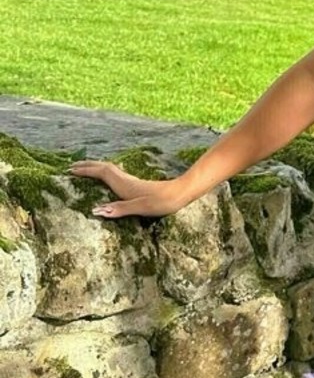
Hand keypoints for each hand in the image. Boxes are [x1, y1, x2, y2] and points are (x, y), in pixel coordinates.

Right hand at [68, 161, 190, 218]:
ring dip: (95, 168)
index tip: (69, 170)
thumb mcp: (140, 208)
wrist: (181, 194)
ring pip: (109, 170)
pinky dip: (105, 174)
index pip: (100, 172)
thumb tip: (95, 211)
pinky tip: (107, 179)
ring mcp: (131, 182)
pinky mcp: (137, 185)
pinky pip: (114, 175)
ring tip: (84, 170)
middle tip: (71, 166)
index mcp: (124, 184)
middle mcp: (126, 180)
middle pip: (103, 168)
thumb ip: (119, 209)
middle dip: (87, 166)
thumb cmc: (162, 201)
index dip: (85, 170)